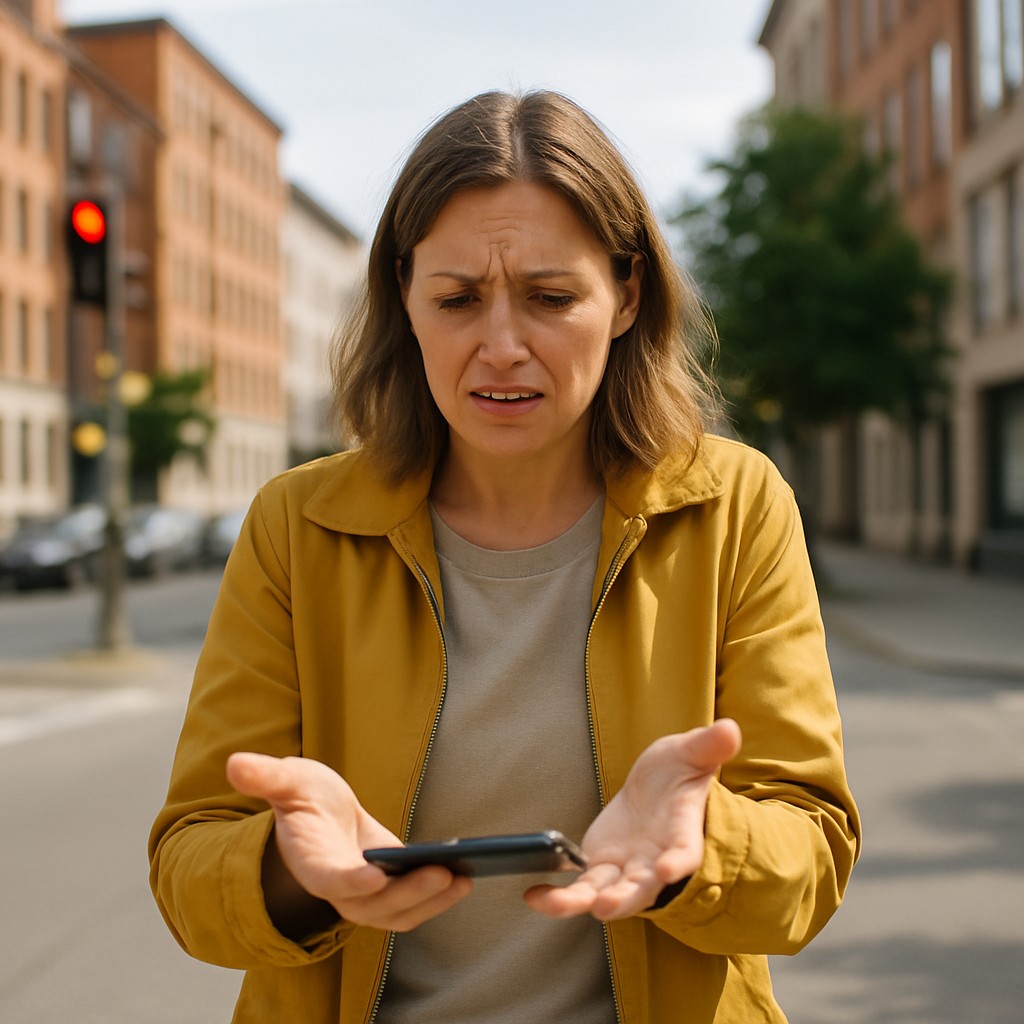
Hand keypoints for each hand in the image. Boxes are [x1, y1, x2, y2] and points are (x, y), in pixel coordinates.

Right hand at [226, 752, 472, 932]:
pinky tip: (465, 876)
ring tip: (463, 878)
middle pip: (373, 906)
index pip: (330, 879)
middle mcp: (339, 887)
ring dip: (431, 901)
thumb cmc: (303, 798)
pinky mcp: (390, 890)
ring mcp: (366, 896)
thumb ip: (265, 776)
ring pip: (398, 913)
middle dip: (408, 894)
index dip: (350, 882)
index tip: (374, 876)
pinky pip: (414, 904)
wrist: (318, 816)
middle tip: (441, 873)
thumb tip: (234, 764)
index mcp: (311, 862)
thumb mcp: (287, 779)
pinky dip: (438, 897)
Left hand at [524, 719, 741, 920]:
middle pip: (642, 888)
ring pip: (607, 893)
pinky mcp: (600, 868)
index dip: (677, 862)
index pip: (684, 853)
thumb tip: (730, 728)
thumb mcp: (690, 753)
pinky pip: (580, 887)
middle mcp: (655, 862)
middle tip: (605, 906)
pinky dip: (558, 895)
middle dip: (624, 898)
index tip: (667, 869)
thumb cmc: (678, 774)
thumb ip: (707, 745)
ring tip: (556, 904)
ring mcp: (626, 869)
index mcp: (682, 835)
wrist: (656, 790)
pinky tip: (533, 895)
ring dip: (584, 901)